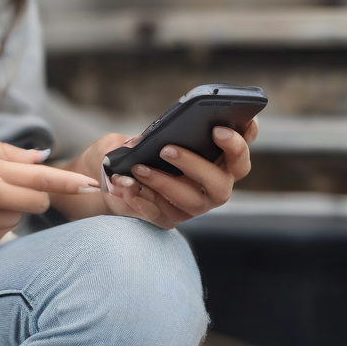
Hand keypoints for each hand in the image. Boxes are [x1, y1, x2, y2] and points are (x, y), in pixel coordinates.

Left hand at [57, 120, 257, 229]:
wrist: (106, 176)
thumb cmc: (132, 150)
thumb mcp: (138, 136)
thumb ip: (148, 136)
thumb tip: (144, 142)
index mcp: (215, 160)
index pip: (238, 153)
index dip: (240, 141)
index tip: (220, 127)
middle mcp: (211, 185)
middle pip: (222, 182)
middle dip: (197, 164)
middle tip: (168, 148)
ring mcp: (193, 205)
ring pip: (191, 200)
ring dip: (164, 182)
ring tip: (138, 168)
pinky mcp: (170, 219)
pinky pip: (160, 214)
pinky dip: (142, 200)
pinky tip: (125, 186)